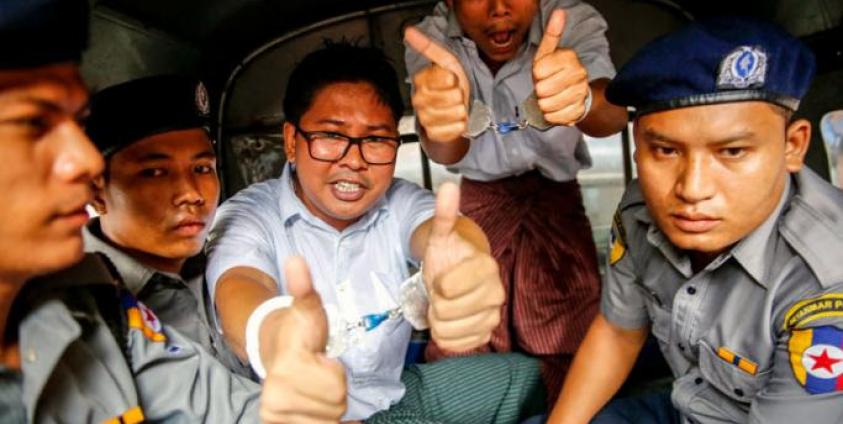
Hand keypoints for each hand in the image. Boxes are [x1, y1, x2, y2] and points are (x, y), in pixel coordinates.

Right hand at [260, 257, 346, 423]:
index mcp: (286, 370)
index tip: (321, 359)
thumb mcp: (307, 307)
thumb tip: (296, 260)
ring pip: (330, 421)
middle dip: (332, 389)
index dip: (334, 372)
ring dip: (327, 405)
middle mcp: (275, 400)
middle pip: (335, 407)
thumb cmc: (299, 330)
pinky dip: (324, 421)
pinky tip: (315, 404)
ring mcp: (276, 417)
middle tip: (317, 373)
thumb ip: (304, 286)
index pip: (337, 387)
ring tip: (313, 385)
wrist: (273, 350)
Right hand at [405, 26, 470, 143]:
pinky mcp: (433, 134)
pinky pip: (453, 129)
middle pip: (451, 96)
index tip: (452, 80)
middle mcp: (419, 99)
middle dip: (459, 96)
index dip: (454, 79)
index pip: (445, 77)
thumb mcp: (446, 63)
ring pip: (453, 113)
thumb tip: (408, 31)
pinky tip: (456, 122)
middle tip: (455, 96)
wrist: (454, 113)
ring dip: (461, 111)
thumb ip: (428, 47)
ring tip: (456, 109)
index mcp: (421, 80)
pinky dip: (460, 126)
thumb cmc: (452, 87)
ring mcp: (425, 118)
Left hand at [422, 182, 504, 351]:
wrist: (458, 276)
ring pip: (448, 330)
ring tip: (445, 304)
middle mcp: (495, 293)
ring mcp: (492, 316)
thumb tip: (448, 186)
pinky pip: (456, 345)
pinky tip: (449, 321)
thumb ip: (444, 213)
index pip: (448, 287)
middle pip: (445, 311)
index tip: (440, 276)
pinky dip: (446, 336)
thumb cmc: (449, 257)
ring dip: (438, 320)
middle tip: (440, 292)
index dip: (437, 284)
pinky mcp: (485, 334)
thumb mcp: (441, 236)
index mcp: (486, 267)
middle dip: (435, 302)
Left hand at [533, 9, 589, 124]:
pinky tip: (556, 107)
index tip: (543, 72)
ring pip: (548, 105)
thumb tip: (560, 12)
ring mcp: (580, 93)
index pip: (538, 71)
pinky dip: (551, 115)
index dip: (537, 74)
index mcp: (569, 58)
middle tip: (546, 87)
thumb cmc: (554, 72)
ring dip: (544, 104)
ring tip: (550, 97)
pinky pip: (555, 117)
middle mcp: (578, 74)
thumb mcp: (548, 53)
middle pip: (542, 90)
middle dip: (539, 91)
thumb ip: (552, 34)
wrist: (573, 92)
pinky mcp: (579, 111)